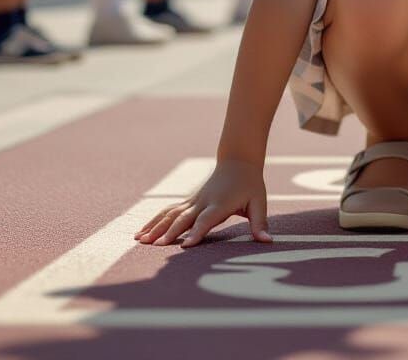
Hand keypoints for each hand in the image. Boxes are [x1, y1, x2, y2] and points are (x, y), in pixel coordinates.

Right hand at [134, 158, 271, 248]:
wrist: (238, 161)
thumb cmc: (250, 185)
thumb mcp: (259, 202)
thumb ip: (260, 222)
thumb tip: (268, 241)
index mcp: (221, 203)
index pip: (207, 220)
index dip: (197, 232)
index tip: (186, 245)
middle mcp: (204, 202)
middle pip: (184, 218)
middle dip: (170, 232)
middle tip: (156, 246)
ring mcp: (193, 201)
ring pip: (171, 214)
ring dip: (155, 227)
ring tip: (139, 240)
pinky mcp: (187, 202)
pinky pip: (168, 212)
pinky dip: (154, 221)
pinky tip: (140, 233)